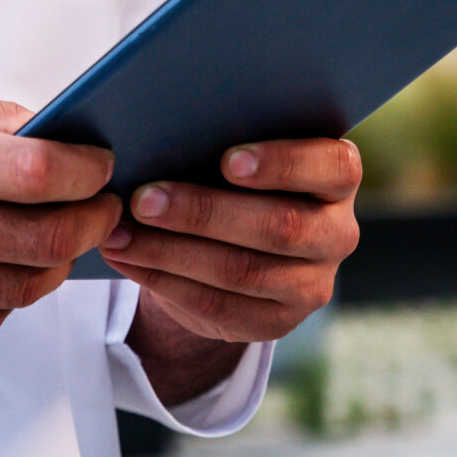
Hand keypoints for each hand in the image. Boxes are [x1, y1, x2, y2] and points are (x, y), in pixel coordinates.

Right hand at [0, 87, 120, 345]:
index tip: (100, 164)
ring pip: (25, 285)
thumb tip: (55, 131)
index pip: (36, 171)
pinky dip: (9, 290)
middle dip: (92, 219)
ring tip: (56, 229)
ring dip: (55, 258)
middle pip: (45, 237)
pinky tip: (0, 259)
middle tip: (101, 203)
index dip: (87, 170)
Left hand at [101, 139, 360, 351]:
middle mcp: (337, 232)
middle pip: (280, 226)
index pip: (333, 166)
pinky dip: (165, 281)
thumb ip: (220, 140)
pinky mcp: (278, 322)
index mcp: (337, 175)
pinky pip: (219, 306)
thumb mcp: (236, 155)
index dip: (283, 164)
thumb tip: (157, 133)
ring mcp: (313, 284)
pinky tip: (127, 259)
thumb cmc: (229, 177)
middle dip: (204, 212)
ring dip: (171, 252)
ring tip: (120, 233)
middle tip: (144, 200)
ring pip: (243, 272)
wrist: (233, 245)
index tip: (227, 160)